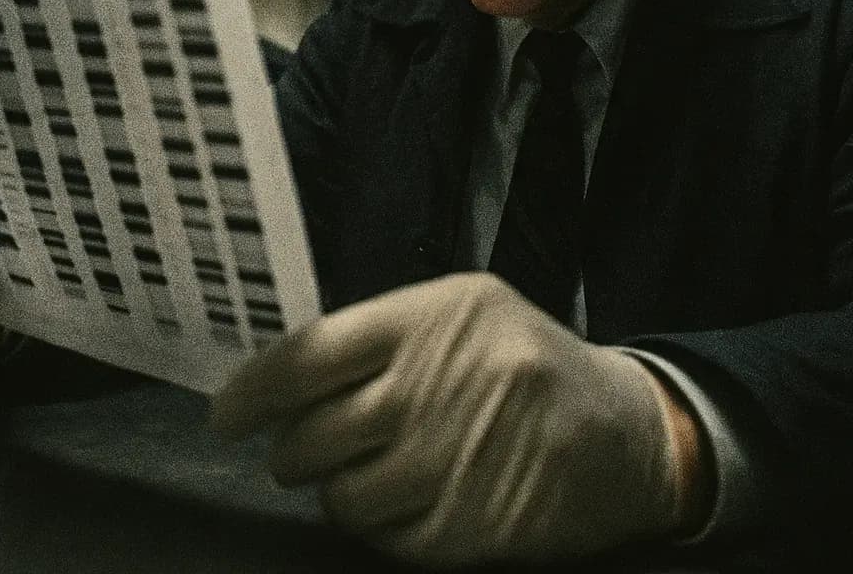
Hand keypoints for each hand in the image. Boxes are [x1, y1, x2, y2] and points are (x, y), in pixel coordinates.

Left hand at [211, 272, 708, 566]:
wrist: (625, 434)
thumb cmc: (527, 365)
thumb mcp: (465, 314)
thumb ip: (379, 336)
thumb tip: (281, 380)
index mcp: (433, 319)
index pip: (308, 356)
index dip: (252, 391)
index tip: (227, 415)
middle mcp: (439, 385)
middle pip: (313, 434)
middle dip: (291, 450)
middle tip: (300, 449)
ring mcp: (455, 461)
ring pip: (341, 495)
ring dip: (337, 490)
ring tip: (366, 473)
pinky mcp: (470, 528)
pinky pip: (384, 538)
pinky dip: (381, 525)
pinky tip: (407, 500)